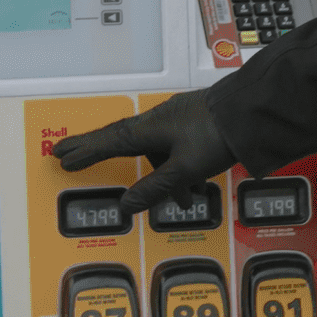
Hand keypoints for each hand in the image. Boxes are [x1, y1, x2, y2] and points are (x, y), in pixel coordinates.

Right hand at [52, 90, 237, 214]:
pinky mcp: (197, 122)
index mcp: (149, 128)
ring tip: (181, 197)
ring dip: (163, 175)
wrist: (255, 112)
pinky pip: (178, 148)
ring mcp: (179, 119)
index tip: (60, 153)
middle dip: (102, 152)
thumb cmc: (219, 133)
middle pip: (124, 140)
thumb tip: (127, 204)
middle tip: (77, 157)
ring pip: (159, 150)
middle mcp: (160, 120)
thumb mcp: (183, 170)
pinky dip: (182, 168)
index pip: (107, 141)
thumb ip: (154, 188)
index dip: (83, 150)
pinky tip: (198, 184)